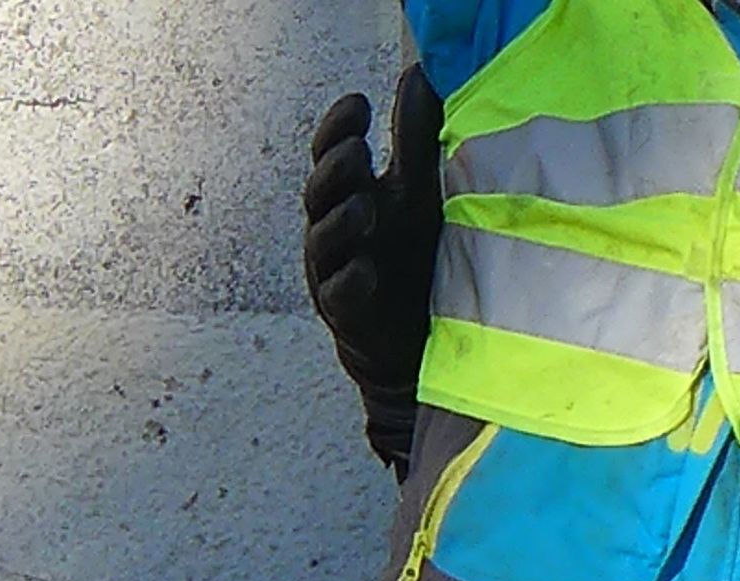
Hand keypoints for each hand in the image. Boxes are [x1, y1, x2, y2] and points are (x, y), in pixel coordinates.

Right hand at [302, 66, 444, 470]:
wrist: (420, 346)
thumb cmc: (416, 261)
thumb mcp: (420, 195)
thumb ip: (415, 140)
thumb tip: (418, 74)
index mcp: (351, 197)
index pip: (332, 155)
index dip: (338, 128)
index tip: (360, 103)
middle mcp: (336, 234)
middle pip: (319, 194)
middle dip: (335, 171)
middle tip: (359, 152)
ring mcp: (336, 275)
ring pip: (323, 244)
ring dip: (341, 222)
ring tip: (366, 206)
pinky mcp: (349, 318)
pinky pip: (339, 296)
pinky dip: (351, 280)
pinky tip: (368, 268)